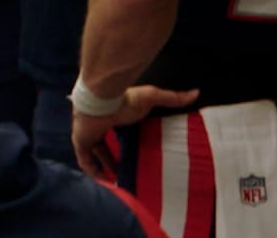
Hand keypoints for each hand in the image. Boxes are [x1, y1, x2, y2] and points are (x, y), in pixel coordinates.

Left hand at [71, 85, 198, 178]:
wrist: (102, 99)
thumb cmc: (126, 98)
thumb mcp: (152, 98)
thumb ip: (172, 97)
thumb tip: (196, 93)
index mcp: (112, 116)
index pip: (114, 132)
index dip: (120, 144)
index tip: (132, 156)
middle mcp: (98, 126)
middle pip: (102, 146)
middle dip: (111, 160)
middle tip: (123, 174)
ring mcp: (87, 134)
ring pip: (93, 155)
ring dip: (103, 167)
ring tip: (115, 182)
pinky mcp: (81, 142)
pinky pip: (85, 162)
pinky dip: (93, 172)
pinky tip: (103, 183)